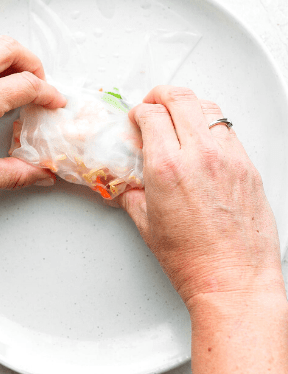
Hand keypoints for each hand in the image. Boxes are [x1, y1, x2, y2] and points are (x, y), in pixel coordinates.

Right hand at [119, 86, 283, 309]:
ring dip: (189, 106)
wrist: (232, 278)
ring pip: (207, 107)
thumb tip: (127, 183)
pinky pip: (227, 130)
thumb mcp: (148, 226)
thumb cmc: (193, 261)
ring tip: (179, 118)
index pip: (151, 115)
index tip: (136, 118)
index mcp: (168, 168)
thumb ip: (133, 195)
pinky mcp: (247, 165)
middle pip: (180, 98)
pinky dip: (211, 127)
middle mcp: (200, 155)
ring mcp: (228, 157)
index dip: (139, 112)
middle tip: (154, 103)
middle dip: (161, 95)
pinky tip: (203, 141)